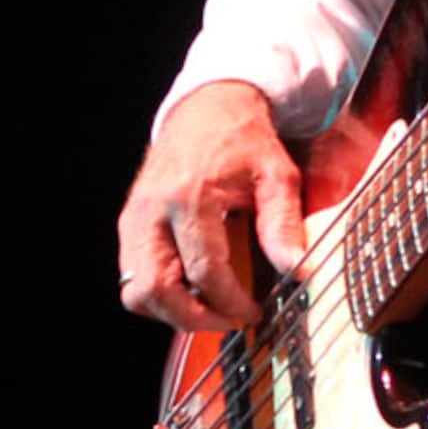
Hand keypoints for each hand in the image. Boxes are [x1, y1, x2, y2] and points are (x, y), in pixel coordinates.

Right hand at [115, 79, 304, 332]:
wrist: (206, 108)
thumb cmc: (242, 140)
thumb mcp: (277, 176)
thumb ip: (284, 225)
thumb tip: (298, 270)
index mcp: (190, 197)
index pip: (205, 271)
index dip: (230, 302)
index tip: (253, 312)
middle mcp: (152, 211)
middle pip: (156, 289)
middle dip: (193, 318)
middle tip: (228, 320)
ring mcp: (134, 218)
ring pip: (135, 289)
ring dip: (171, 311)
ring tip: (209, 307)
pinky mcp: (129, 224)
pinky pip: (132, 276)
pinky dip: (159, 292)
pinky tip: (192, 286)